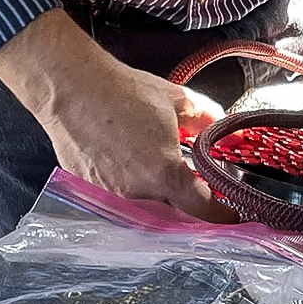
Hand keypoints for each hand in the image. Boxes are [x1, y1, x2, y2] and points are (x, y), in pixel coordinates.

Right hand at [0, 9, 232, 218]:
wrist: (71, 88)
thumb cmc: (123, 92)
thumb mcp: (177, 100)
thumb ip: (205, 119)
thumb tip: (220, 126)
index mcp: (165, 174)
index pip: (202, 210)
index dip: (221, 215)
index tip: (231, 215)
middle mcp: (137, 193)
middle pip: (173, 213)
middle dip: (187, 204)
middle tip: (196, 189)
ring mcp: (110, 195)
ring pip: (144, 208)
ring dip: (157, 195)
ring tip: (157, 170)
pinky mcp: (89, 191)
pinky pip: (118, 198)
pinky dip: (129, 188)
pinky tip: (128, 165)